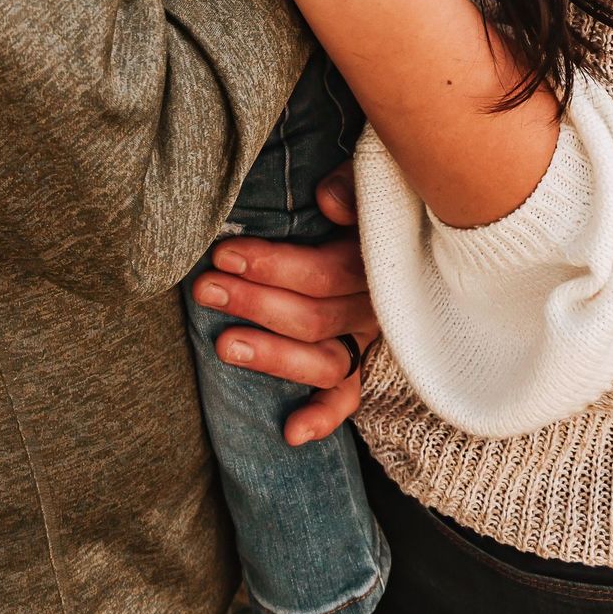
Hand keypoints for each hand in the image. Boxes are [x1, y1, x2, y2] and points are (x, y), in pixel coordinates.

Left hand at [188, 167, 378, 445]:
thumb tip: (329, 203)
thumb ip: (351, 186)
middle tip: (206, 289)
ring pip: (326, 361)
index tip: (224, 255)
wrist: (406, 227)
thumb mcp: (366, 180)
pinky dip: (322, 417)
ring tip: (223, 344)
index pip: (325, 273)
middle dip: (255, 303)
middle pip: (315, 316)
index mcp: (379, 262)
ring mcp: (372, 341)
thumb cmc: (368, 200)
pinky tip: (291, 433)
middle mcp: (379, 308)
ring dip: (273, 356)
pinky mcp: (363, 365)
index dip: (273, 266)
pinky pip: (347, 399)